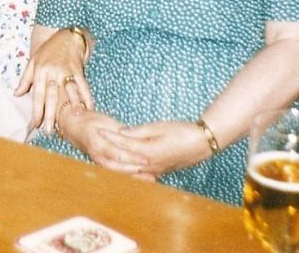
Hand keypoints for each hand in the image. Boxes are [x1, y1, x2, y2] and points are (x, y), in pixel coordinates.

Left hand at [15, 27, 92, 132]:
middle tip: (50, 130)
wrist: (65, 35)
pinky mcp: (78, 70)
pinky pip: (83, 85)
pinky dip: (86, 97)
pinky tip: (89, 108)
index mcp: (40, 71)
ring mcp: (66, 71)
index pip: (38, 94)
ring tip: (73, 120)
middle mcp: (53, 72)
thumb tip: (16, 94)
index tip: (36, 124)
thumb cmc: (47, 51)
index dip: (37, 110)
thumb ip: (25, 79)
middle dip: (51, 114)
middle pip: (52, 96)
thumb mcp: (33, 61)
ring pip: (69, 91)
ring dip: (71, 106)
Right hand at [57, 108, 147, 174]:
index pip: (117, 154)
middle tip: (152, 174)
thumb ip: (118, 130)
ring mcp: (100, 162)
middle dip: (136, 172)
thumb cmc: (90, 122)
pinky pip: (117, 173)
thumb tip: (132, 135)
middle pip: (119, 168)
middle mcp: (98, 156)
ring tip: (151, 179)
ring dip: (134, 178)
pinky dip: (130, 177)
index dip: (132, 157)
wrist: (74, 128)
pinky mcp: (103, 165)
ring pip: (118, 174)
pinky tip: (143, 179)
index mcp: (98, 144)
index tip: (146, 159)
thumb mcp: (105, 121)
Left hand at [98, 120, 213, 178]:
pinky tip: (123, 165)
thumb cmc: (182, 132)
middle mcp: (149, 165)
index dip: (109, 137)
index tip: (98, 130)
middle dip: (109, 153)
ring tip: (104, 156)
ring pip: (130, 169)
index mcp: (148, 153)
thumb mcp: (159, 127)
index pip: (123, 145)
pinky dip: (129, 168)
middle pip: (123, 161)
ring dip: (117, 163)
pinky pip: (140, 172)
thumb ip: (138, 132)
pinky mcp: (160, 171)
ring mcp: (155, 170)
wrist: (203, 144)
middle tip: (95, 144)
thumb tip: (122, 133)